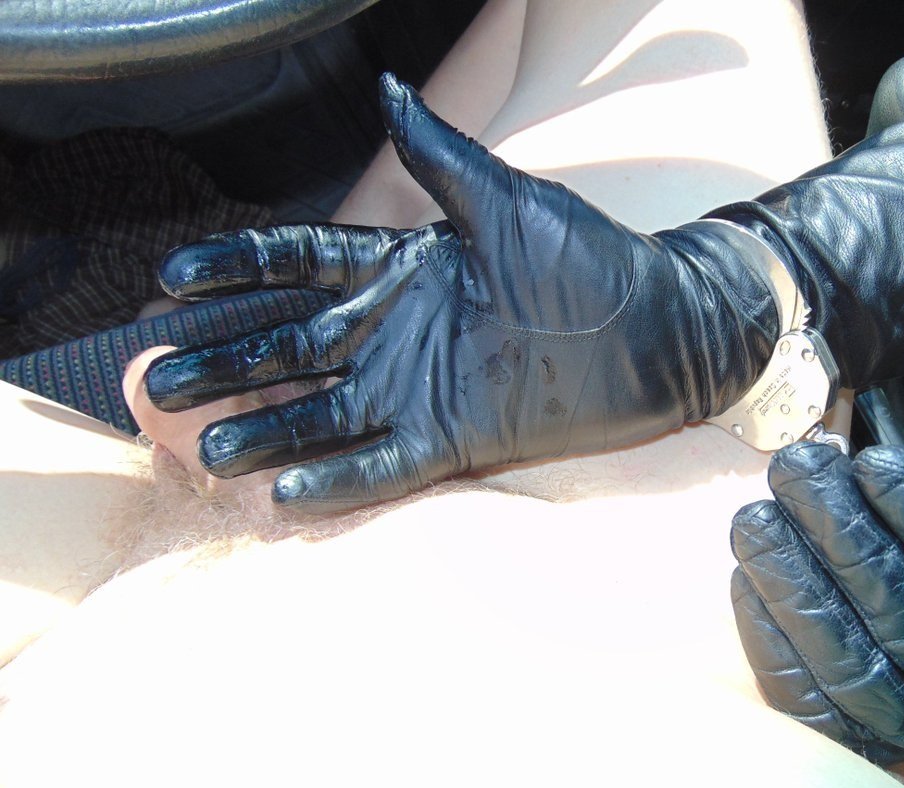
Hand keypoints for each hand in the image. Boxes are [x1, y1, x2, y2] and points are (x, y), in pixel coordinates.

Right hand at [144, 74, 777, 511]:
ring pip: (322, 412)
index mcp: (402, 268)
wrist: (658, 329)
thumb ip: (441, 159)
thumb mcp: (507, 200)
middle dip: (224, 361)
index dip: (234, 272)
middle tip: (156, 380)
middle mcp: (398, 331)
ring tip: (201, 445)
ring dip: (263, 428)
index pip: (298, 266)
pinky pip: (383, 464)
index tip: (171, 281)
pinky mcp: (455, 438)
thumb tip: (390, 89)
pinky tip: (283, 491)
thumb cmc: (588, 257)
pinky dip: (337, 478)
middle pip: (289, 346)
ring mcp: (421, 388)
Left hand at [730, 441, 903, 762]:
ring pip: (851, 661)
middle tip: (795, 472)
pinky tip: (746, 578)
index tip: (871, 463)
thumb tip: (856, 469)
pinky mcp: (867, 748)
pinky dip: (771, 637)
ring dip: (793, 583)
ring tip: (755, 521)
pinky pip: (809, 698)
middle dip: (841, 533)